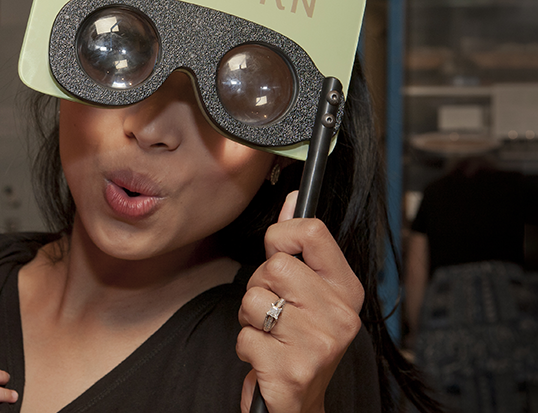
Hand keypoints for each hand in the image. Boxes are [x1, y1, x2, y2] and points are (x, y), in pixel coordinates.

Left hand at [236, 191, 364, 412]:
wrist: (299, 404)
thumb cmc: (298, 342)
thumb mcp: (306, 292)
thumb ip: (297, 247)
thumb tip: (295, 199)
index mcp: (347, 290)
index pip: (311, 232)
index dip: (280, 237)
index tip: (278, 254)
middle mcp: (340, 316)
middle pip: (274, 267)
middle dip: (259, 286)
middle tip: (273, 310)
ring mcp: (318, 344)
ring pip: (254, 300)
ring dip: (250, 319)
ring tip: (270, 335)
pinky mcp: (292, 370)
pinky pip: (245, 336)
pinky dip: (246, 347)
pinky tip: (266, 358)